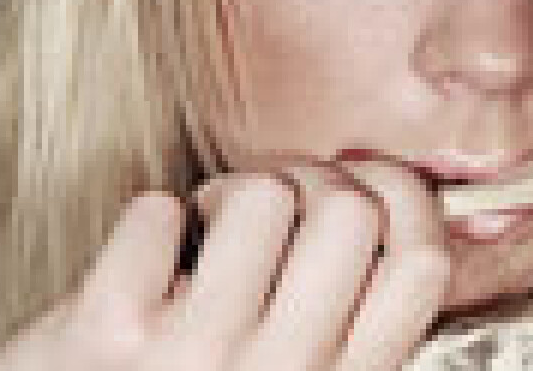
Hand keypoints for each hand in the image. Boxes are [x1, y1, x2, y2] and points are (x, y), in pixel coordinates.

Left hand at [0, 159, 452, 370]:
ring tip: (211, 232)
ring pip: (263, 195)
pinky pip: (158, 212)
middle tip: (283, 202)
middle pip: (352, 212)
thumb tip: (410, 216)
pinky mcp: (111, 333)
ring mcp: (198, 355)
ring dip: (233, 191)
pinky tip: (150, 260)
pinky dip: (152, 220)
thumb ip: (352, 317)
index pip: (420, 264)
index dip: (409, 200)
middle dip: (316, 179)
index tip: (372, 183)